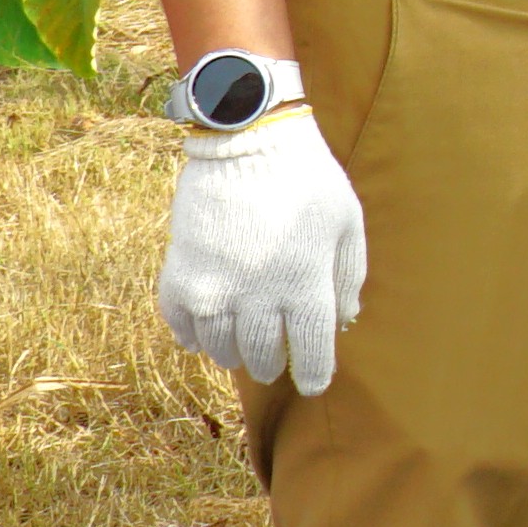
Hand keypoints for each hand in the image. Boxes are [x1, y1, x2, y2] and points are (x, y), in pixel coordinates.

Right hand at [164, 105, 368, 393]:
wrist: (246, 141)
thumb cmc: (307, 180)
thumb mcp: (347, 223)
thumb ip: (348, 276)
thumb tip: (344, 321)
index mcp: (305, 283)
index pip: (310, 350)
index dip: (313, 373)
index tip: (312, 384)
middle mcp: (257, 294)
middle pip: (261, 353)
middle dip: (271, 364)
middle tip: (273, 365)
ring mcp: (213, 288)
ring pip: (220, 347)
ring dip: (232, 353)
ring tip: (240, 350)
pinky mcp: (179, 275)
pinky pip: (180, 325)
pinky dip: (192, 335)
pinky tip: (203, 334)